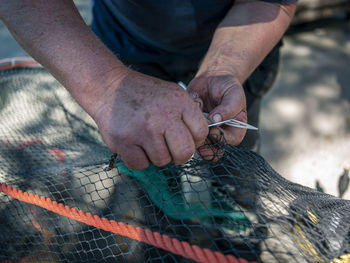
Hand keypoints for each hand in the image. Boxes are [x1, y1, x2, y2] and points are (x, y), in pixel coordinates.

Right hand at [91, 70, 208, 169]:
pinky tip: (135, 145)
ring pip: (162, 161)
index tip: (185, 138)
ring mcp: (143, 130)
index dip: (195, 140)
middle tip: (170, 148)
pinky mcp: (125, 142)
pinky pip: (141, 165)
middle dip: (179, 155)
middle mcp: (163, 116)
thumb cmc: (143, 94)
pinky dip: (139, 159)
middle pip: (185, 153)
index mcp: (179, 102)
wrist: (108, 87)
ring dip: (156, 155)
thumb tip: (200, 138)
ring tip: (147, 140)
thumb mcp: (171, 93)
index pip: (201, 133)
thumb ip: (187, 113)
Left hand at [187, 73, 246, 157]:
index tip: (212, 129)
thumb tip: (216, 120)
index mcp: (234, 130)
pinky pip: (186, 128)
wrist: (213, 77)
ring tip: (198, 104)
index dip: (219, 139)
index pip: (228, 142)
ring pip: (196, 142)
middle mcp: (219, 133)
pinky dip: (187, 115)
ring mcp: (204, 131)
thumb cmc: (228, 87)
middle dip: (203, 139)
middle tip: (199, 125)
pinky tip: (194, 100)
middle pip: (211, 148)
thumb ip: (228, 108)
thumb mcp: (234, 94)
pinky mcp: (191, 125)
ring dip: (194, 126)